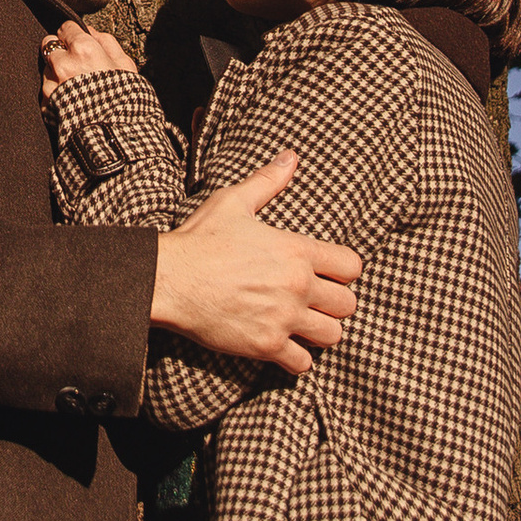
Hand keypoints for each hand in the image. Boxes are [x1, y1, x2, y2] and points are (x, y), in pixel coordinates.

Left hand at [41, 19, 134, 95]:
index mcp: (83, 50)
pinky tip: (71, 102)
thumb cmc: (125, 101)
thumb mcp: (126, 67)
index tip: (79, 42)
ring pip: (46, 69)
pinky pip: (46, 91)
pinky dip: (55, 93)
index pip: (66, 27)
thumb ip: (107, 42)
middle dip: (59, 50)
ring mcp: (50, 85)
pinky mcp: (45, 104)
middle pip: (48, 44)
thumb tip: (92, 31)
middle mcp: (62, 64)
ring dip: (56, 73)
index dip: (74, 35)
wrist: (114, 140)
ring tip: (76, 88)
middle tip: (75, 63)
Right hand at [150, 149, 359, 374]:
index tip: (327, 274)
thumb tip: (291, 157)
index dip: (343, 271)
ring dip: (321, 331)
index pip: (352, 267)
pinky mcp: (266, 345)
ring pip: (333, 335)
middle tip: (315, 302)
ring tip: (304, 326)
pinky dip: (296, 358)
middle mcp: (298, 286)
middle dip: (335, 303)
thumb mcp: (234, 202)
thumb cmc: (200, 239)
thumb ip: (268, 181)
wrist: (168, 279)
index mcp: (297, 250)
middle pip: (348, 304)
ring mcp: (283, 318)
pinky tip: (283, 346)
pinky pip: (303, 363)